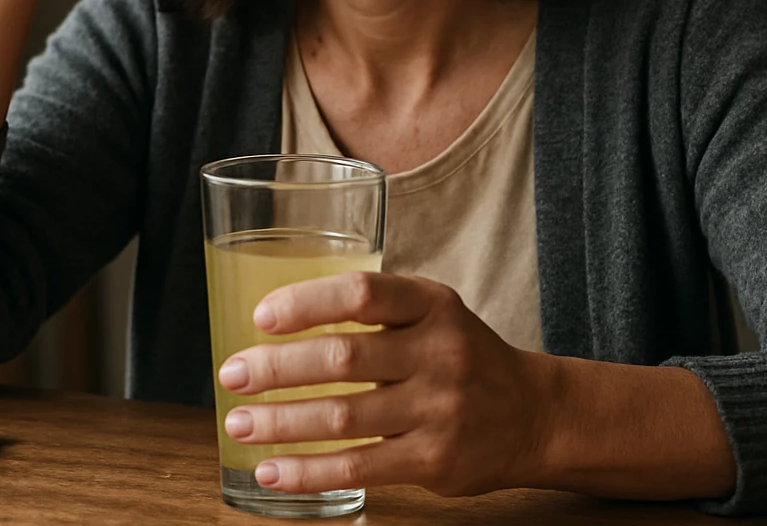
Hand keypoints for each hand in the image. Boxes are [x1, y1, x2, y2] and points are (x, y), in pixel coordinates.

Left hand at [217, 272, 545, 496]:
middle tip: (232, 374)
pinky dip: (308, 471)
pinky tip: (272, 471)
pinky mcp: (434, 459)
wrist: (534, 414)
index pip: (363, 293)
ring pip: (343, 417)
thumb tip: (274, 325)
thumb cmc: (461, 356)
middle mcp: (440, 352)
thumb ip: (372, 312)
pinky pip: (358, 467)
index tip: (261, 317)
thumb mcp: (432, 313)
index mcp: (432, 304)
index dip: (307, 302)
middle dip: (277, 368)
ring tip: (239, 423)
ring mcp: (439, 409)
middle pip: (343, 358)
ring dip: (280, 422)